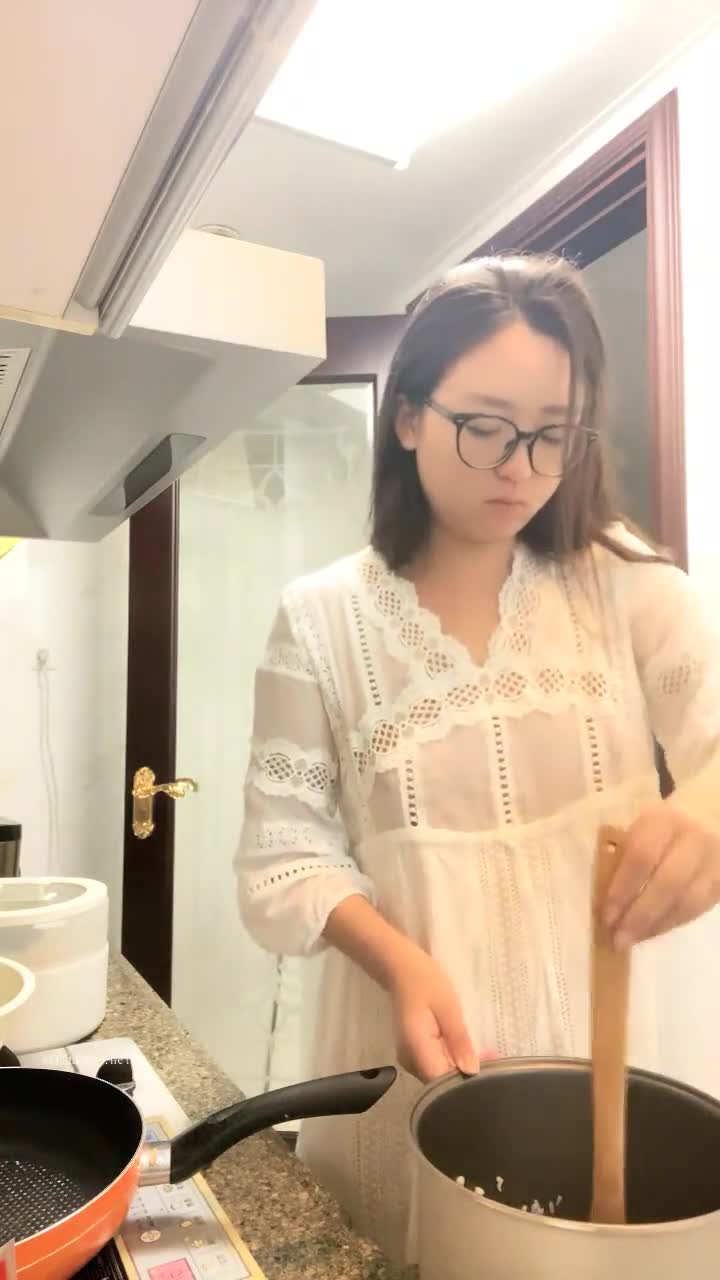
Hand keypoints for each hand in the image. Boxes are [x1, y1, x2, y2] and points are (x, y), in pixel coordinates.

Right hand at [389, 953, 481, 1081]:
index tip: (491, 1075)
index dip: (466, 1083)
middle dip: (468, 1076)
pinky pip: (437, 1065)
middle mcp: (410, 1060)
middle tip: (496, 1061)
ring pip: (440, 1075)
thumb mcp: (448, 1006)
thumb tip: (472, 1071)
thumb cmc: (426, 982)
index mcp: (416, 1048)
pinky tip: (472, 1051)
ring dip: (463, 1068)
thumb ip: (459, 1039)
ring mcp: (411, 1058)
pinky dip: (454, 1061)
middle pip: (441, 1082)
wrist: (401, 968)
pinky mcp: (416, 1054)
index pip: (441, 1082)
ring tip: (489, 1055)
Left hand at [604, 803, 719, 948]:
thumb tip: (607, 898)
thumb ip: (628, 854)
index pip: (641, 857)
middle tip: (619, 939)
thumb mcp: (645, 824)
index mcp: (666, 820)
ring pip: (688, 902)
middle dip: (640, 916)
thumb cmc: (667, 820)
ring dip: (657, 925)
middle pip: (667, 885)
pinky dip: (674, 923)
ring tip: (633, 939)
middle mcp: (695, 839)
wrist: (714, 807)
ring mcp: (716, 861)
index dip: (622, 890)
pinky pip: (700, 908)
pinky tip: (654, 930)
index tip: (606, 916)